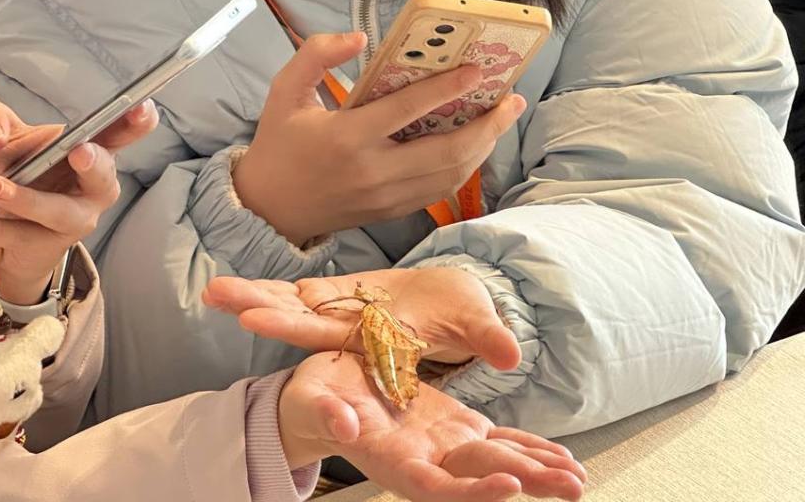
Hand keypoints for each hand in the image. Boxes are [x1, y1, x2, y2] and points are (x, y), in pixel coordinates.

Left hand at [0, 97, 158, 304]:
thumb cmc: (7, 169)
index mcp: (90, 150)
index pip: (120, 133)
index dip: (136, 122)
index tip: (141, 107)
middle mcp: (91, 188)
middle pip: (104, 178)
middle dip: (95, 164)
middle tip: (78, 152)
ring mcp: (72, 220)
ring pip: (59, 213)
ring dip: (28, 199)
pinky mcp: (45, 247)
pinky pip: (20, 236)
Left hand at [204, 269, 521, 368]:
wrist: (456, 302)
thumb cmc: (466, 315)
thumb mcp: (477, 324)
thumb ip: (486, 338)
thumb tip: (510, 355)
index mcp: (372, 336)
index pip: (324, 333)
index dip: (290, 325)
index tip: (251, 319)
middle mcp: (348, 327)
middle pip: (295, 317)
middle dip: (256, 307)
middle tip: (213, 295)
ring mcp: (340, 309)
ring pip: (291, 304)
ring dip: (254, 296)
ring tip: (212, 290)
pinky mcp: (338, 292)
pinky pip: (299, 290)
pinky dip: (272, 286)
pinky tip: (238, 284)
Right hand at [233, 33, 525, 244]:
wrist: (267, 207)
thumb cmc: (278, 143)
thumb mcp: (283, 90)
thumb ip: (315, 55)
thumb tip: (359, 38)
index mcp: (345, 138)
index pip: (406, 110)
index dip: (446, 88)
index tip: (477, 70)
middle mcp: (371, 171)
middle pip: (445, 151)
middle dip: (487, 125)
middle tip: (512, 100)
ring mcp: (384, 197)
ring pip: (450, 175)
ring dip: (483, 147)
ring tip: (501, 119)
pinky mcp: (390, 212)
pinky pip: (439, 190)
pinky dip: (464, 168)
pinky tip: (475, 146)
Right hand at [279, 353, 585, 500]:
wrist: (323, 398)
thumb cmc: (313, 400)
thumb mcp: (313, 399)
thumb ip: (327, 413)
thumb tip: (343, 426)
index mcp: (391, 460)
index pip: (436, 487)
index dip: (472, 492)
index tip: (508, 486)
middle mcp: (425, 461)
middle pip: (479, 476)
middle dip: (525, 482)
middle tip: (569, 485)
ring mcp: (444, 445)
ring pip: (496, 461)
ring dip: (538, 470)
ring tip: (577, 477)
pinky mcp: (454, 428)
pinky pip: (497, 442)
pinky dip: (529, 448)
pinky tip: (561, 456)